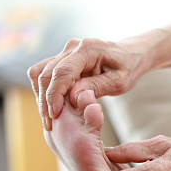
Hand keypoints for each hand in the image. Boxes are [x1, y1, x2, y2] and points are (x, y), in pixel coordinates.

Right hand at [27, 37, 143, 129]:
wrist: (129, 55)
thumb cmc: (127, 68)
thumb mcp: (119, 81)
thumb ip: (97, 87)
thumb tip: (72, 96)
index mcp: (88, 49)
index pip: (62, 72)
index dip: (54, 95)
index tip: (54, 115)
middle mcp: (73, 47)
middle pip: (47, 73)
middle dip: (45, 100)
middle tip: (49, 123)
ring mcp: (65, 51)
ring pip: (40, 73)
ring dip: (41, 96)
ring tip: (49, 118)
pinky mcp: (61, 58)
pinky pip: (44, 73)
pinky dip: (44, 90)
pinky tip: (51, 107)